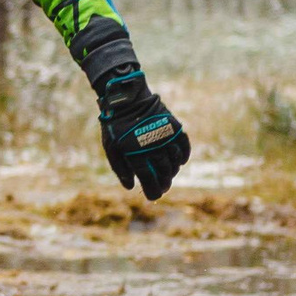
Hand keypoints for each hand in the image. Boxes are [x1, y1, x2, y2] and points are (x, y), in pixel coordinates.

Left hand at [96, 70, 189, 200]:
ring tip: (169, 177)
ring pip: (174, 162)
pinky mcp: (173, 127)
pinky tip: (180, 162)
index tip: (153, 197)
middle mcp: (153, 147)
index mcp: (135, 153)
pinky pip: (184, 146)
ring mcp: (165, 136)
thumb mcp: (111, 148)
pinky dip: (183, 156)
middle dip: (164, 184)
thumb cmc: (115, 125)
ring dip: (173, 172)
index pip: (149, 179)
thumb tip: (132, 187)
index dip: (153, 191)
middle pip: (164, 173)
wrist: (126, 98)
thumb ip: (120, 168)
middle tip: (162, 189)